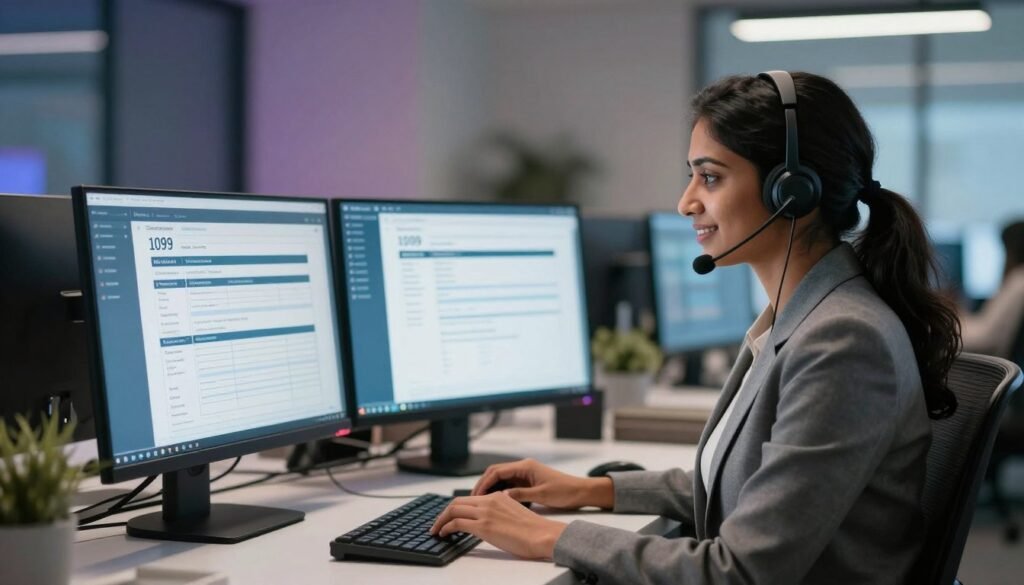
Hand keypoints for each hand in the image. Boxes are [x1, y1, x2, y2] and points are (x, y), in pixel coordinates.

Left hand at [430, 492, 566, 559]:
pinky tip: (444, 534)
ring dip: (440, 520)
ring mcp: (486, 512)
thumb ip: (501, 511)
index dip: (456, 507)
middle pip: (457, 501)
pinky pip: (456, 523)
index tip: (449, 516)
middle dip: (443, 512)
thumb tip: (489, 521)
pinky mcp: (484, 526)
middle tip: (437, 523)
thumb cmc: (534, 530)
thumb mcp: (515, 513)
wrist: (543, 535)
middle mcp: (490, 500)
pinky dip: (446, 527)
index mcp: (498, 496)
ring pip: (453, 510)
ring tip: (436, 530)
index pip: (469, 498)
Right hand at [472, 458, 613, 509]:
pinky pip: (508, 484)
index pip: (497, 471)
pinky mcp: (527, 481)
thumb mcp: (541, 495)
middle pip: (496, 472)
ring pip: (501, 479)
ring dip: (490, 488)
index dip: (484, 482)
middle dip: (483, 484)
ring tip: (481, 502)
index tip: (476, 495)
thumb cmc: (564, 491)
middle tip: (473, 499)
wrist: (579, 492)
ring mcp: (525, 474)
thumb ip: (520, 494)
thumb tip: (501, 495)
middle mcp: (523, 467)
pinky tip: (494, 502)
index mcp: (525, 466)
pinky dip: (500, 491)